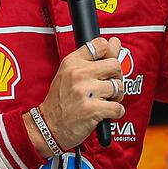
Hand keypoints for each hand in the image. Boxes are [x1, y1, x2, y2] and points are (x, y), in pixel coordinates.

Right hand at [26, 37, 125, 156]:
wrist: (49, 125)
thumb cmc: (61, 99)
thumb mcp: (70, 73)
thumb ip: (92, 58)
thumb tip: (115, 42)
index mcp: (72, 62)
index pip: (100, 45)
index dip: (109, 54)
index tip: (107, 64)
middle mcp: (78, 74)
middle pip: (115, 65)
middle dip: (117, 77)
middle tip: (110, 86)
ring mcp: (85, 92)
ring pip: (118, 87)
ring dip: (117, 97)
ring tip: (106, 101)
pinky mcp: (92, 110)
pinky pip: (118, 107)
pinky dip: (116, 112)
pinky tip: (106, 113)